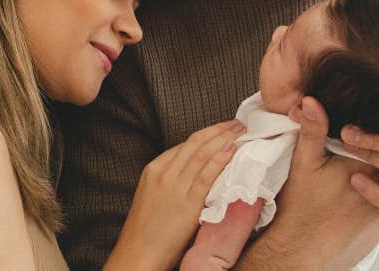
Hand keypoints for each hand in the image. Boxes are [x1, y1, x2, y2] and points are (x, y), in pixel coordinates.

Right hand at [106, 120, 245, 270]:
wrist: (137, 255)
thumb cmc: (146, 232)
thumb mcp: (152, 197)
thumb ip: (170, 182)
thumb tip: (196, 174)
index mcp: (153, 169)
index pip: (184, 145)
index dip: (207, 134)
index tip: (223, 131)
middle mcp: (163, 173)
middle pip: (195, 143)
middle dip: (219, 130)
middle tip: (237, 124)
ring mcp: (174, 187)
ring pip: (203, 154)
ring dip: (224, 138)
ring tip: (241, 131)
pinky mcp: (186, 203)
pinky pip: (207, 174)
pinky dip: (221, 159)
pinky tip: (233, 150)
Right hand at [240, 98, 378, 270]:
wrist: (303, 253)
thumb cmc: (301, 207)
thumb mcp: (304, 163)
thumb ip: (313, 130)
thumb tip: (311, 101)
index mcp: (368, 165)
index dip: (372, 134)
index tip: (358, 134)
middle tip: (358, 155)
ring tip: (357, 174)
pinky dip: (377, 198)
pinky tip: (356, 199)